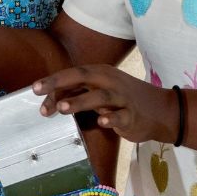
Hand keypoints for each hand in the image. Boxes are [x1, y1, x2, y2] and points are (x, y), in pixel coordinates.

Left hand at [33, 65, 178, 144]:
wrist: (162, 110)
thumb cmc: (123, 100)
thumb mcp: (100, 93)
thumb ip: (78, 95)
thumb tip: (51, 101)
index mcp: (100, 74)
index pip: (73, 74)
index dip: (53, 81)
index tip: (34, 89)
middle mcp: (110, 81)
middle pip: (83, 77)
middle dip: (60, 84)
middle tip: (39, 91)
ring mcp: (123, 98)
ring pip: (100, 96)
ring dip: (80, 101)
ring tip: (63, 108)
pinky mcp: (133, 115)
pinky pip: (121, 115)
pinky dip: (111, 117)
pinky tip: (101, 121)